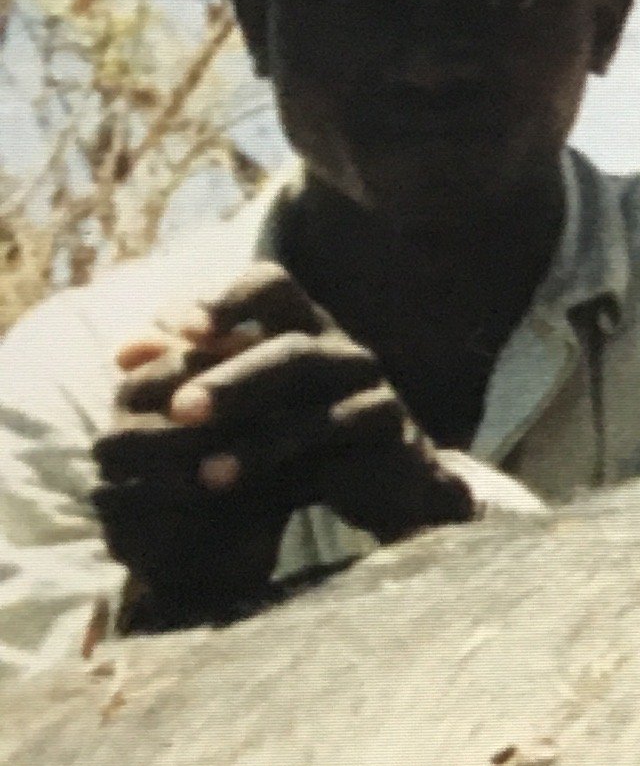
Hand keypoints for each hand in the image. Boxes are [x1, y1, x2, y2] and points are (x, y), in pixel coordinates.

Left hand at [91, 266, 471, 625]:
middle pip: (289, 347)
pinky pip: (329, 435)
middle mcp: (343, 346)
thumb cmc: (302, 431)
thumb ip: (188, 368)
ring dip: (250, 421)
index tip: (179, 328)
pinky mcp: (389, 426)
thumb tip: (124, 350)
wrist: (387, 482)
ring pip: (310, 391)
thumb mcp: (244, 399)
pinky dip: (272, 457)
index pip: (271, 284)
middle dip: (229, 377)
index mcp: (306, 325)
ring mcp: (373, 384)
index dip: (226, 300)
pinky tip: (221, 479)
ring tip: (198, 460)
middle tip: (178, 410)